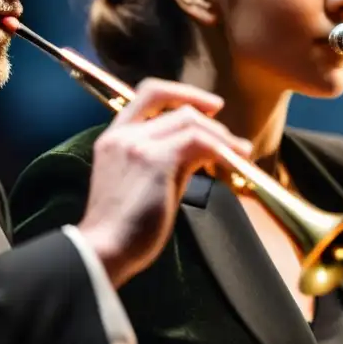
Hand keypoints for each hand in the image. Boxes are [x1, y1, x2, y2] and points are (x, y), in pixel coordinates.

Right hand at [76, 78, 252, 287]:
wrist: (103, 251)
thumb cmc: (121, 228)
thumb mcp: (137, 182)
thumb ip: (163, 160)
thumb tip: (200, 153)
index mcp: (114, 137)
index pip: (149, 94)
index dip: (183, 93)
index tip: (210, 106)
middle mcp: (124, 134)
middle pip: (179, 109)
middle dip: (212, 122)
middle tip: (234, 142)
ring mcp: (139, 145)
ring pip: (192, 122)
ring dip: (221, 137)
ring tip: (240, 154)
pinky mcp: (157, 160)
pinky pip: (199, 142)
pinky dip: (221, 149)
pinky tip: (234, 162)